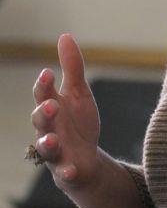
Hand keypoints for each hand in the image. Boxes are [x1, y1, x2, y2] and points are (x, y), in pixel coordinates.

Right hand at [30, 33, 100, 188]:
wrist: (86, 158)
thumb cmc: (78, 122)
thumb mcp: (79, 93)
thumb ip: (72, 67)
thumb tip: (65, 35)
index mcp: (52, 108)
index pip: (43, 94)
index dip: (44, 85)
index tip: (49, 73)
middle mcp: (48, 129)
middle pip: (40, 120)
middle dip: (43, 112)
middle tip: (51, 105)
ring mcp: (56, 151)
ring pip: (46, 147)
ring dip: (48, 142)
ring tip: (53, 138)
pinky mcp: (66, 169)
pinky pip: (63, 172)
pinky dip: (66, 172)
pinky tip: (71, 170)